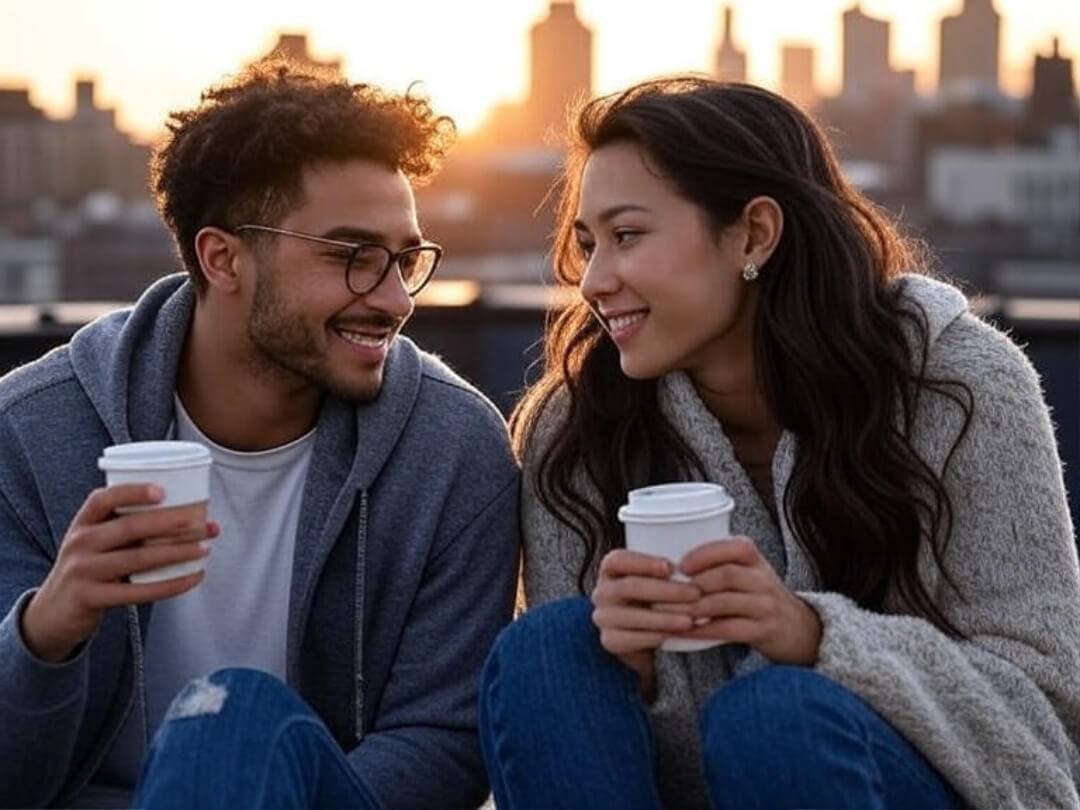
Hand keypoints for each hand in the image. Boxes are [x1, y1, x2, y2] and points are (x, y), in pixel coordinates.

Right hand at [21, 484, 217, 662]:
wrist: (54, 612)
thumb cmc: (91, 567)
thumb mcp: (96, 542)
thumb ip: (126, 527)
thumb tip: (189, 514)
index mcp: (83, 522)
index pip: (103, 499)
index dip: (133, 492)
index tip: (164, 490)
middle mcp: (80, 543)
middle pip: (129, 528)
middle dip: (171, 523)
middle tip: (204, 524)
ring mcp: (83, 571)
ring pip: (138, 559)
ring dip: (177, 553)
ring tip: (205, 549)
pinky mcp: (91, 598)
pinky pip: (138, 592)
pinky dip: (170, 585)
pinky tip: (193, 578)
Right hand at [591, 549, 701, 697]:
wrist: (643, 635)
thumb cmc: (657, 597)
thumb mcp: (658, 576)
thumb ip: (671, 564)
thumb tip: (714, 542)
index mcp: (611, 568)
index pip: (619, 559)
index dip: (643, 562)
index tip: (672, 567)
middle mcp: (602, 591)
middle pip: (630, 587)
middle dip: (666, 591)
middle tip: (696, 593)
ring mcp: (603, 617)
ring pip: (632, 615)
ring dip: (664, 617)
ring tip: (692, 619)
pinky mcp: (609, 641)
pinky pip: (630, 639)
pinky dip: (655, 636)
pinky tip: (675, 635)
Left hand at [677, 537, 821, 665]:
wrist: (800, 629)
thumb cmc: (760, 597)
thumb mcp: (747, 572)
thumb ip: (717, 564)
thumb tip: (667, 565)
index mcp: (755, 559)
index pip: (735, 547)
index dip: (706, 554)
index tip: (680, 565)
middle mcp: (764, 579)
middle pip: (726, 575)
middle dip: (691, 585)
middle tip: (662, 594)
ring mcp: (766, 605)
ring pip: (724, 602)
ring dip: (691, 608)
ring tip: (665, 613)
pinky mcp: (764, 630)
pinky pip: (729, 629)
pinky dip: (701, 630)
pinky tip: (682, 632)